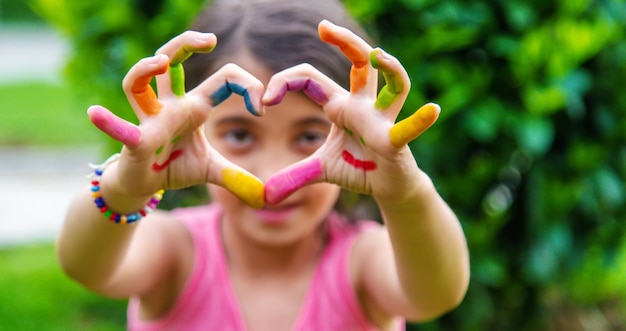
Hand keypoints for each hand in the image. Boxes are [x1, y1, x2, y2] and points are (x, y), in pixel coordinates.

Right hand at [88, 31, 266, 207]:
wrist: (143, 186)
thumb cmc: (174, 167)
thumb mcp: (212, 170)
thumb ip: (237, 176)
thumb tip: (265, 196)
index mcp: (194, 107)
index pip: (224, 81)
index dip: (246, 87)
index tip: (261, 107)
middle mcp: (171, 106)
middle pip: (171, 61)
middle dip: (186, 43)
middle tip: (210, 38)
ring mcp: (149, 121)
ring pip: (138, 84)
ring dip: (145, 70)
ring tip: (160, 62)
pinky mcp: (135, 142)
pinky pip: (121, 129)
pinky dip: (108, 123)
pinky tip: (95, 113)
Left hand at [263, 20, 439, 204]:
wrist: (388, 187)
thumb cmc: (358, 168)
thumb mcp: (320, 170)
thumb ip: (294, 176)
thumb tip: (267, 195)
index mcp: (340, 106)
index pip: (311, 79)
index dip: (286, 81)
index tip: (265, 100)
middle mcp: (363, 106)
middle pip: (360, 63)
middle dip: (345, 42)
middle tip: (323, 27)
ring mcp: (383, 121)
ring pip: (394, 86)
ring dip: (390, 69)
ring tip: (378, 55)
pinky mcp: (396, 142)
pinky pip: (408, 128)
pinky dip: (420, 121)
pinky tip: (432, 111)